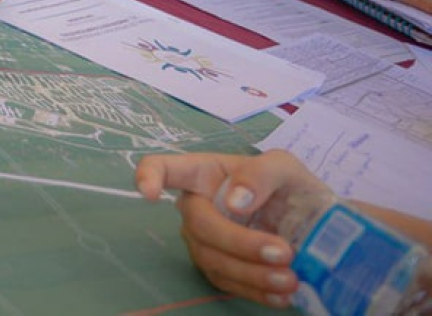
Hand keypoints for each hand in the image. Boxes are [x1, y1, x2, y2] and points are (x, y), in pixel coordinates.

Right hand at [135, 151, 320, 307]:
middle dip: (237, 242)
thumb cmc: (289, 186)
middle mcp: (197, 207)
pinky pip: (226, 283)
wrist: (314, 225)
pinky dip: (254, 291)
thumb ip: (260, 174)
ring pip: (212, 259)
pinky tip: (281, 295)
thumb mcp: (284, 168)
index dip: (148, 177)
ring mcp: (205, 241)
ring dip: (251, 273)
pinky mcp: (219, 270)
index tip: (149, 194)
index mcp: (204, 173)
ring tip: (290, 279)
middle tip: (284, 253)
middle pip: (198, 225)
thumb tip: (234, 202)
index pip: (163, 169)